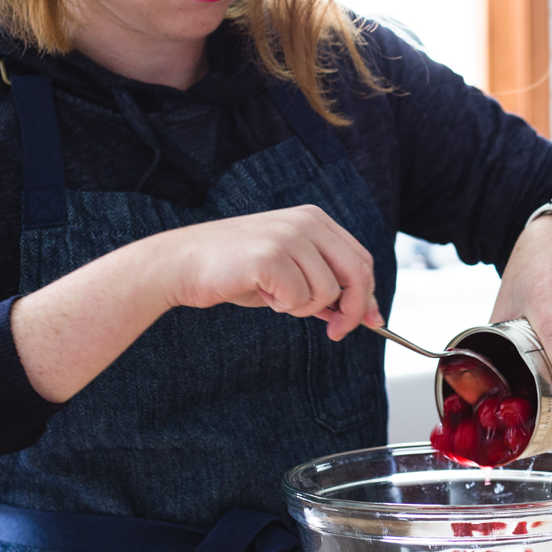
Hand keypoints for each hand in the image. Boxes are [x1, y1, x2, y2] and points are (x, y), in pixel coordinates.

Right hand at [13, 205, 383, 404]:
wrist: (181, 264)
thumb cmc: (235, 270)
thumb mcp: (289, 273)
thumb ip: (325, 286)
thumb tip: (364, 314)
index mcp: (315, 219)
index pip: (361, 259)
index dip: (367, 295)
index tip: (369, 321)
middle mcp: (307, 222)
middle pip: (357, 273)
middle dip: (353, 310)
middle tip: (336, 332)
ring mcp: (290, 236)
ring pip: (327, 292)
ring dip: (304, 308)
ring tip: (275, 296)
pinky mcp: (271, 256)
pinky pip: (300, 299)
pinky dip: (284, 307)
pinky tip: (262, 294)